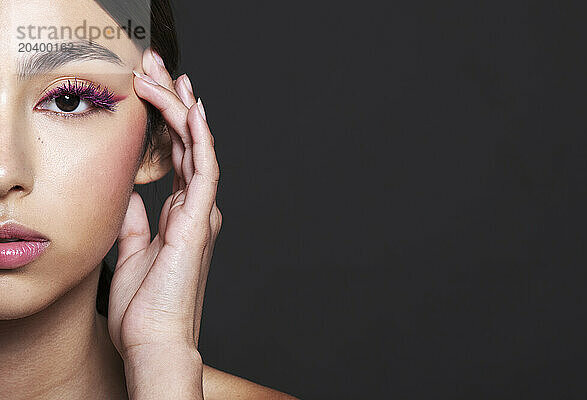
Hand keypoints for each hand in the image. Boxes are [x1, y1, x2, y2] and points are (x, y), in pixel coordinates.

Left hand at [106, 47, 220, 360]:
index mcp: (180, 215)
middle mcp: (195, 208)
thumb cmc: (144, 307)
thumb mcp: (130, 253)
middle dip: (173, 101)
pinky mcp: (200, 220)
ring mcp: (200, 212)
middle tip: (158, 66)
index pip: (177, 155)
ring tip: (167, 74)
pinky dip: (199, 136)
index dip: (167, 120)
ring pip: (196, 147)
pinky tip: (191, 108)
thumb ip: (136, 221)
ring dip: (181, 108)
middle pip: (186, 143)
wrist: (154, 341)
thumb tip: (132, 196)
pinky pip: (203, 168)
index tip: (152, 89)